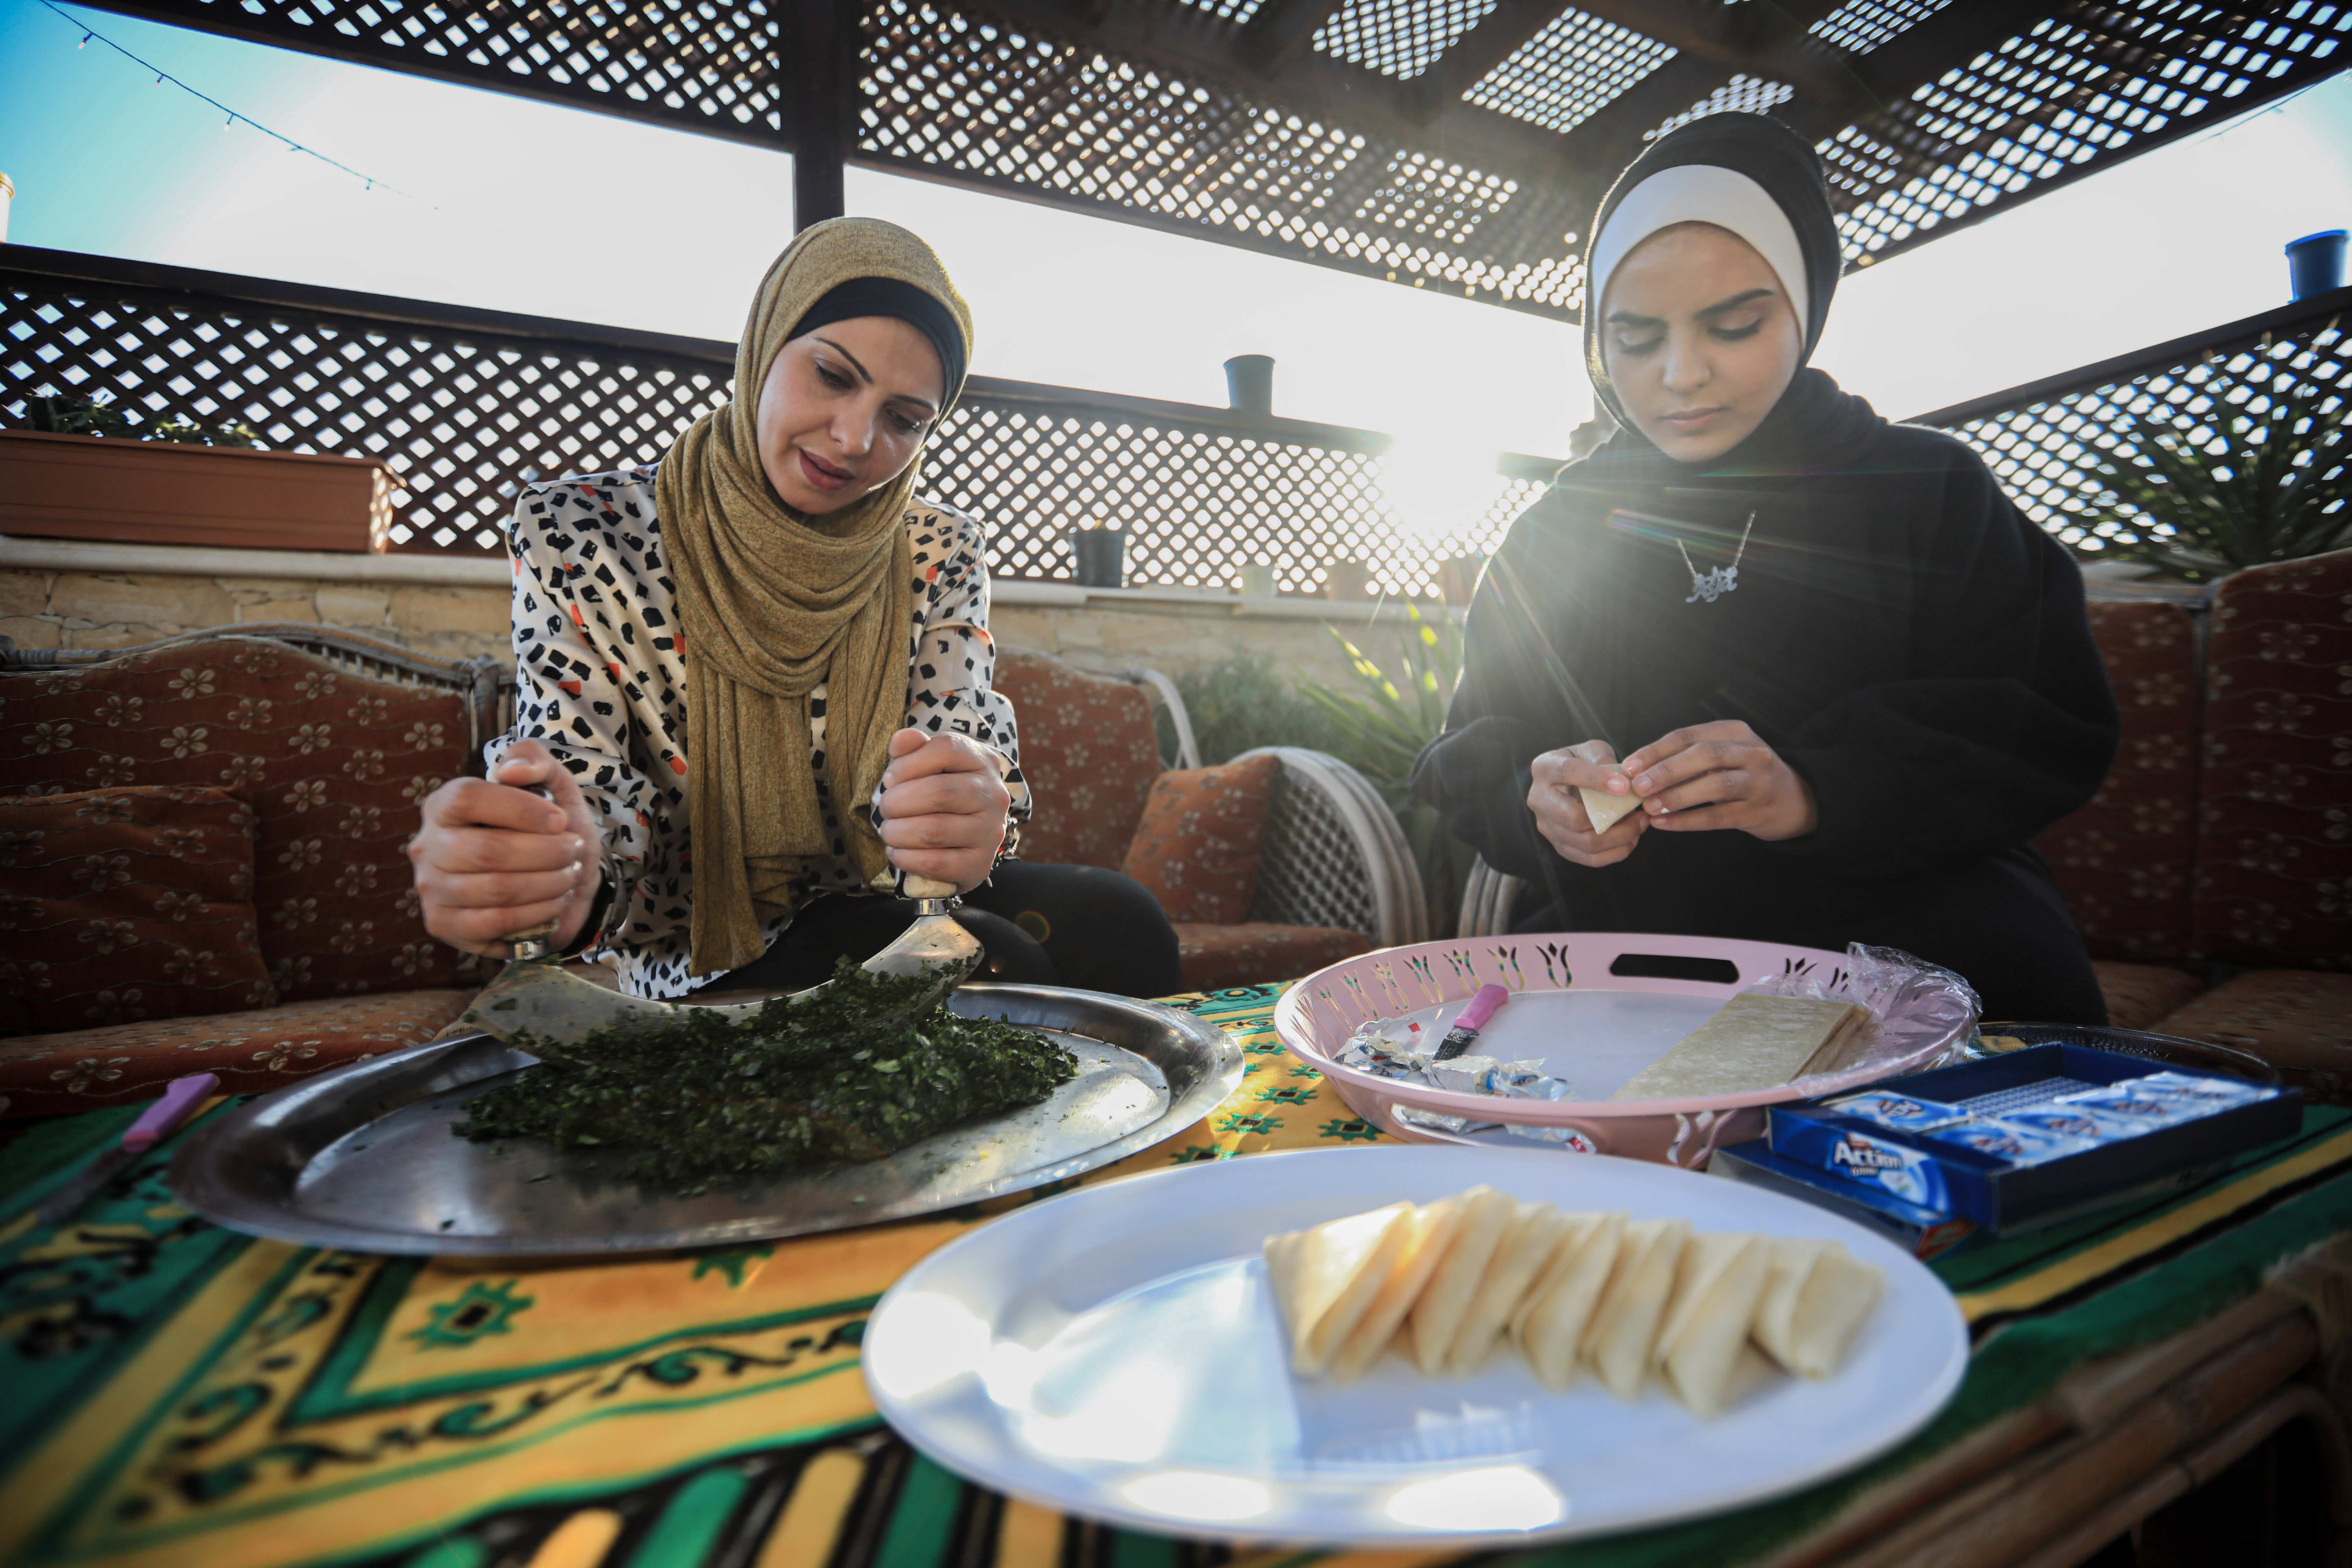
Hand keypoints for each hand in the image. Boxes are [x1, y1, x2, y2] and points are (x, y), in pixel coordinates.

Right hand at [409, 739, 600, 957]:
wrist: (556, 882)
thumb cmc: (547, 832)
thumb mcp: (552, 785)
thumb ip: (533, 760)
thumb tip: (510, 771)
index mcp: (443, 805)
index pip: (468, 798)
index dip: (520, 809)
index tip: (561, 819)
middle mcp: (427, 845)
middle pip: (487, 850)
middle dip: (546, 853)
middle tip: (574, 851)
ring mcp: (431, 889)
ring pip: (495, 890)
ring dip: (547, 883)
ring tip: (569, 874)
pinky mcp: (444, 925)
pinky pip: (494, 923)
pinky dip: (536, 913)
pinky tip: (556, 902)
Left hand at [875, 728, 1012, 893]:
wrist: (967, 837)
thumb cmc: (942, 791)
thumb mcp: (930, 763)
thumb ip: (913, 748)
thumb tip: (900, 740)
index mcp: (982, 762)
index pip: (946, 749)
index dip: (908, 763)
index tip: (890, 778)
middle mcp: (994, 796)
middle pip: (938, 792)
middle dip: (897, 802)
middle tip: (885, 808)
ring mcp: (991, 832)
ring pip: (933, 831)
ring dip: (897, 832)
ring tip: (888, 831)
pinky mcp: (979, 864)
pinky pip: (936, 863)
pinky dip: (906, 858)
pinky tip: (896, 851)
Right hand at [1527, 739, 1649, 867]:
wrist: (1567, 783)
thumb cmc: (1583, 762)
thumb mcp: (1592, 750)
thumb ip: (1603, 758)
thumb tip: (1619, 779)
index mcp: (1544, 768)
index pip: (1567, 772)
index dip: (1596, 779)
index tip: (1625, 785)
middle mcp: (1538, 800)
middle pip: (1574, 818)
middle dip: (1614, 818)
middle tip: (1640, 811)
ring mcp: (1547, 827)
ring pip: (1586, 843)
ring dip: (1621, 837)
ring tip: (1641, 824)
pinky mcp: (1560, 846)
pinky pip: (1590, 859)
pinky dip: (1616, 852)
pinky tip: (1631, 839)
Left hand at [1622, 721, 1818, 840]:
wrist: (1793, 800)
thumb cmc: (1743, 775)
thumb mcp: (1723, 755)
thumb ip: (1688, 757)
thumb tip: (1636, 771)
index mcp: (1735, 732)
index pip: (1689, 735)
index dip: (1656, 751)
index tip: (1628, 766)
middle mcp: (1751, 752)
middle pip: (1704, 755)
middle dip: (1667, 770)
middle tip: (1637, 787)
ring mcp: (1758, 781)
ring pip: (1715, 785)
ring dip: (1677, 796)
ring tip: (1649, 807)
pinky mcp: (1758, 811)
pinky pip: (1719, 817)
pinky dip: (1688, 821)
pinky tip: (1664, 824)